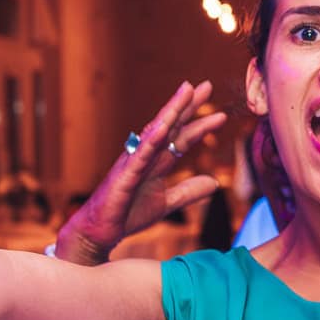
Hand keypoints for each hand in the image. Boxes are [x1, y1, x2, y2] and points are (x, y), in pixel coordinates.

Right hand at [55, 82, 228, 263]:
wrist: (99, 234)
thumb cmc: (127, 214)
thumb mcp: (166, 203)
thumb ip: (188, 191)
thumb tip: (215, 182)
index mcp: (154, 161)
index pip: (179, 138)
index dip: (198, 124)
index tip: (220, 113)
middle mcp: (143, 156)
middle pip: (168, 126)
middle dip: (186, 106)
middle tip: (206, 86)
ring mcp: (132, 163)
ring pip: (154, 133)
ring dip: (170, 112)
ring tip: (186, 92)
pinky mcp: (123, 177)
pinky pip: (139, 156)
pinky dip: (150, 141)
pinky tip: (163, 127)